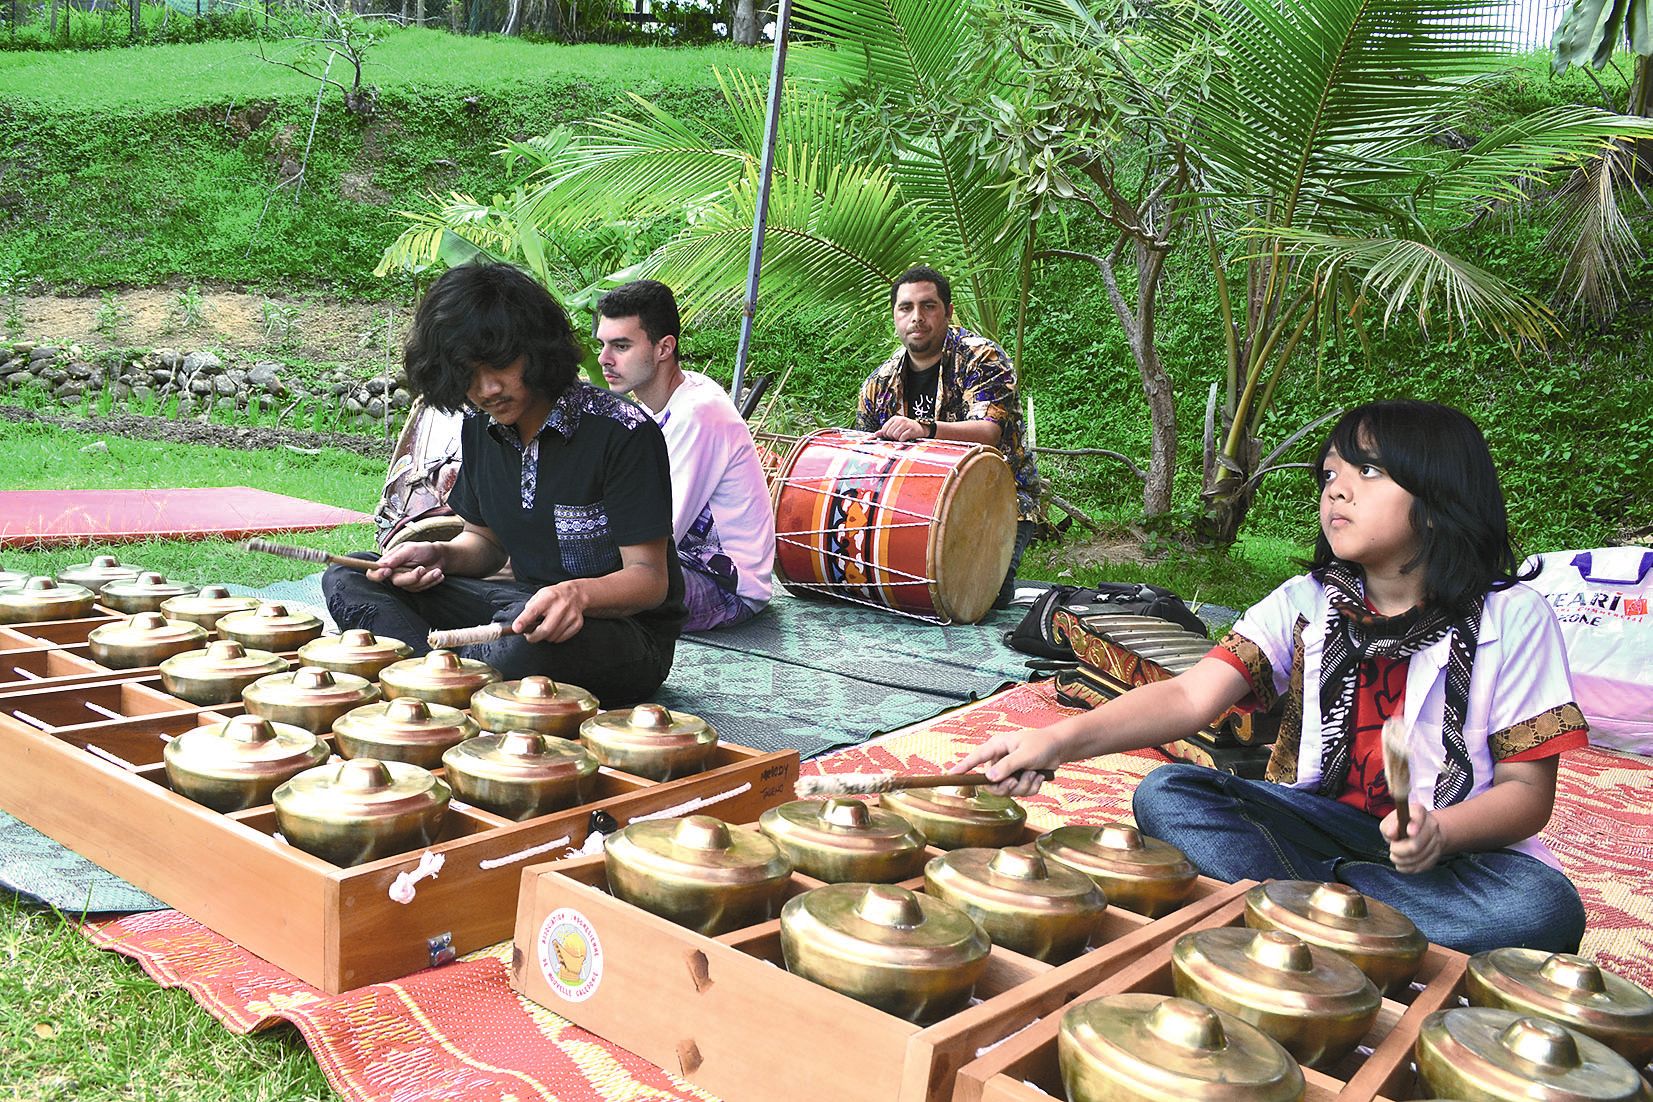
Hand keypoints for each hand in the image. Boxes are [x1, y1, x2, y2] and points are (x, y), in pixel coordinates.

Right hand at [369, 542, 445, 591]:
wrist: (440, 556)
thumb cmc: (423, 549)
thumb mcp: (410, 549)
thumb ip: (396, 557)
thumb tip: (382, 564)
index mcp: (388, 562)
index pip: (373, 573)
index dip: (377, 575)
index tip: (388, 571)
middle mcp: (394, 573)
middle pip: (396, 582)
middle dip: (411, 577)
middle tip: (421, 568)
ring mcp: (405, 581)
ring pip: (411, 586)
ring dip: (426, 578)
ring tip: (436, 570)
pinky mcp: (415, 586)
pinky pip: (421, 588)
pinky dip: (431, 581)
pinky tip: (437, 574)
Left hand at [513, 580, 588, 643]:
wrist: (576, 594)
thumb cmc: (554, 596)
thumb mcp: (540, 595)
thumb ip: (530, 608)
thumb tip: (522, 624)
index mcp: (548, 597)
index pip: (533, 610)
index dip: (523, 621)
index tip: (516, 629)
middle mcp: (561, 606)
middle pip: (545, 630)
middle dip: (533, 637)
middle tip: (529, 636)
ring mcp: (571, 615)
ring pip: (552, 636)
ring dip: (545, 637)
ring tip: (545, 628)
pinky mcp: (577, 624)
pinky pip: (561, 638)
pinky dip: (555, 637)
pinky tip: (555, 629)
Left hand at [875, 415, 929, 442]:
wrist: (921, 428)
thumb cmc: (906, 429)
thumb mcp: (895, 428)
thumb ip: (885, 431)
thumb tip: (875, 434)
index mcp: (894, 419)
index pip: (884, 429)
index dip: (886, 435)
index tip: (891, 436)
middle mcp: (900, 420)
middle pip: (889, 433)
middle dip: (892, 437)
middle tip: (898, 436)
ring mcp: (906, 424)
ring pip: (895, 436)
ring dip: (898, 439)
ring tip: (902, 437)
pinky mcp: (911, 430)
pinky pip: (902, 438)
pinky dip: (903, 440)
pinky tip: (906, 438)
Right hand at [949, 728, 1063, 796]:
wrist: (1059, 748)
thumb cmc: (1041, 745)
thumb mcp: (1024, 754)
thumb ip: (1007, 766)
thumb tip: (989, 778)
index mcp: (997, 747)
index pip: (976, 758)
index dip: (963, 767)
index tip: (951, 774)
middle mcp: (1000, 760)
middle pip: (991, 783)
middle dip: (1007, 786)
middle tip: (1016, 780)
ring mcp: (1009, 771)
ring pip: (1007, 791)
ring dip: (1024, 785)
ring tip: (1034, 773)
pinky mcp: (1019, 779)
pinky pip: (1020, 793)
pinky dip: (1031, 787)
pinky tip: (1038, 776)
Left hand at [1382, 799, 1444, 873]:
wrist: (1420, 833)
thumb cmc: (1400, 826)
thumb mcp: (1390, 821)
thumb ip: (1388, 826)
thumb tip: (1391, 833)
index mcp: (1419, 812)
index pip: (1419, 816)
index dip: (1414, 825)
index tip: (1408, 832)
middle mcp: (1431, 825)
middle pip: (1417, 844)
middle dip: (1399, 850)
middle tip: (1392, 848)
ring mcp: (1437, 841)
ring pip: (1418, 858)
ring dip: (1401, 860)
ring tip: (1395, 856)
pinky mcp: (1436, 856)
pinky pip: (1421, 866)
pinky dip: (1407, 868)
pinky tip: (1402, 863)